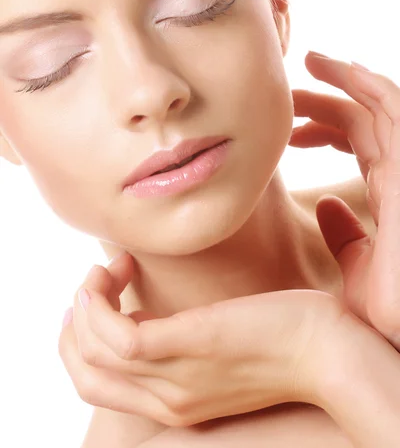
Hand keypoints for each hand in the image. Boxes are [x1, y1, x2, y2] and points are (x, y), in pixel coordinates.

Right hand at [58, 254, 343, 425]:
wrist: (327, 349)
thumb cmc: (279, 337)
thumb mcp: (220, 349)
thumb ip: (184, 341)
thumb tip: (155, 309)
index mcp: (172, 402)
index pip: (96, 385)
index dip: (79, 341)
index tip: (95, 300)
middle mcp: (167, 398)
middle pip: (84, 373)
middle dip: (73, 323)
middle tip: (94, 282)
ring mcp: (177, 375)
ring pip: (93, 352)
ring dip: (86, 301)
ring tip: (111, 268)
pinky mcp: (191, 344)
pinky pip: (119, 336)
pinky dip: (100, 301)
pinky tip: (119, 268)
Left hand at [289, 51, 399, 348]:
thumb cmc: (391, 311)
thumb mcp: (359, 265)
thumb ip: (345, 235)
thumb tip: (325, 206)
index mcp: (391, 194)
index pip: (360, 146)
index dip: (327, 130)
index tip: (291, 131)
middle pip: (365, 121)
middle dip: (327, 103)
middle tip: (289, 96)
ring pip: (380, 105)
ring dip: (345, 79)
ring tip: (310, 62)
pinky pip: (393, 108)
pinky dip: (368, 83)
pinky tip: (336, 68)